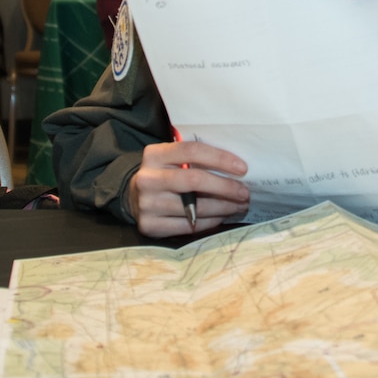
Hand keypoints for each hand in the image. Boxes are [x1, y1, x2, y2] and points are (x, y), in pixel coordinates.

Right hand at [127, 140, 248, 237]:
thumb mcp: (171, 159)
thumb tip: (235, 167)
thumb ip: (195, 159)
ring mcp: (147, 204)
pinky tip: (221, 216)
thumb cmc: (164, 174)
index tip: (242, 168)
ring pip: (196, 207)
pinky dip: (211, 221)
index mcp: (154, 154)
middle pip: (195, 180)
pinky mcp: (150, 226)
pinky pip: (189, 226)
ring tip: (239, 205)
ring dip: (224, 207)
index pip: (192, 151)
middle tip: (245, 192)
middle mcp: (148, 178)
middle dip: (226, 186)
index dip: (220, 158)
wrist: (133, 198)